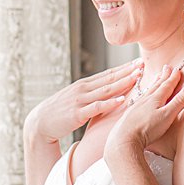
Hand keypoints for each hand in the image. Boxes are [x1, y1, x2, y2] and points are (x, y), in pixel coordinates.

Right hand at [24, 59, 142, 144]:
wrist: (40, 122)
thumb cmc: (60, 112)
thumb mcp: (76, 98)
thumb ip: (90, 93)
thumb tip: (107, 91)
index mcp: (84, 84)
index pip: (108, 74)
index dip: (124, 68)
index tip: (138, 62)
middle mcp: (83, 89)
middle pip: (109, 78)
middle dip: (127, 71)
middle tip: (143, 64)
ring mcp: (81, 100)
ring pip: (106, 90)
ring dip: (123, 83)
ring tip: (137, 77)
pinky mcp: (78, 113)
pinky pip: (97, 107)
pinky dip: (110, 102)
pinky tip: (121, 99)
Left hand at [105, 64, 183, 158]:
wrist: (124, 139)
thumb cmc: (147, 128)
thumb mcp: (168, 115)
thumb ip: (179, 101)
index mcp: (156, 98)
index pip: (167, 85)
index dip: (173, 78)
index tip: (177, 70)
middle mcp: (146, 99)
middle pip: (157, 85)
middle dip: (164, 76)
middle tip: (167, 67)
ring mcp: (137, 106)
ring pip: (148, 91)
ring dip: (154, 83)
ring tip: (157, 77)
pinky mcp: (131, 114)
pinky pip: (140, 98)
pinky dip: (144, 93)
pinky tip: (142, 96)